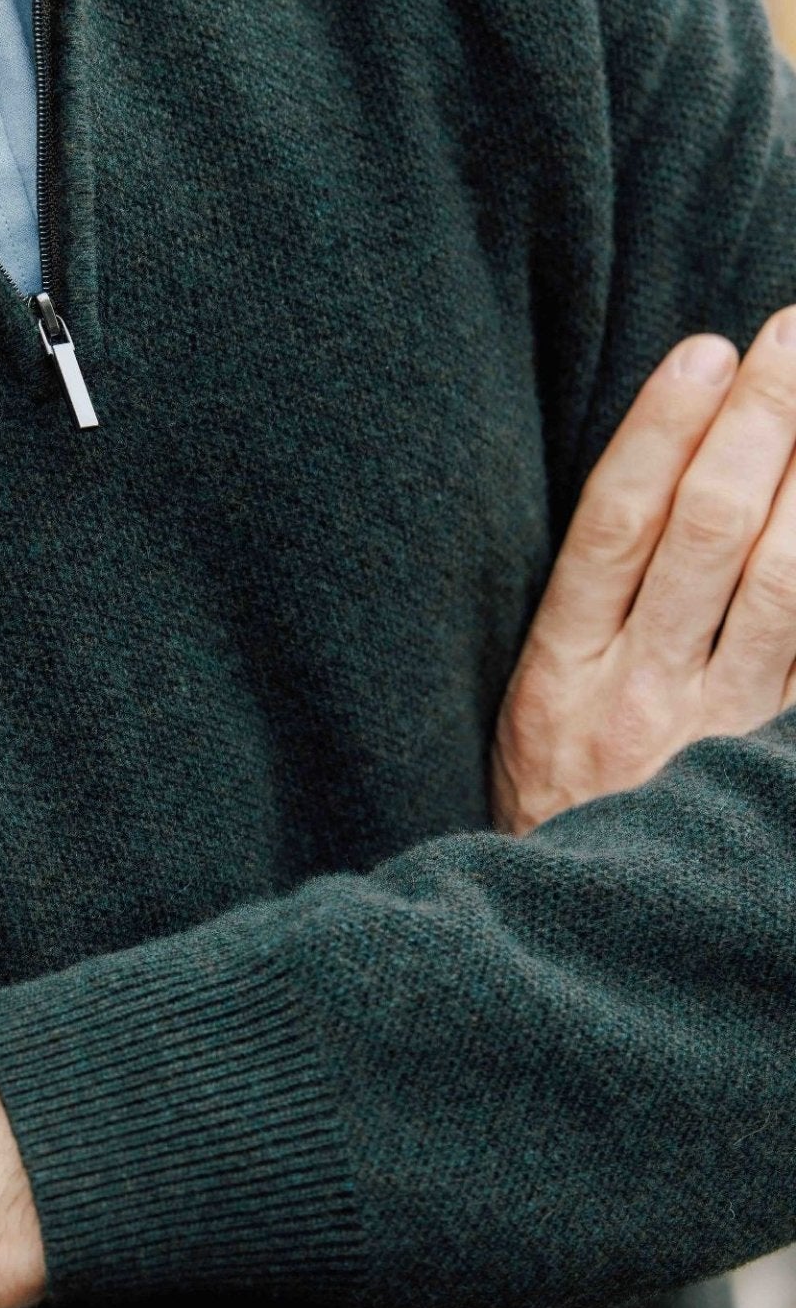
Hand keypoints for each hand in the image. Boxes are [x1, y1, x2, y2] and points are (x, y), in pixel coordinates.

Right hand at [493, 308, 795, 834]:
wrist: (586, 955)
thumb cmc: (561, 814)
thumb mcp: (536, 715)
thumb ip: (590, 615)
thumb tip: (665, 491)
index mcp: (558, 680)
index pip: (613, 528)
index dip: (660, 433)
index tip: (705, 352)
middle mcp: (642, 702)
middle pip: (710, 534)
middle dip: (763, 421)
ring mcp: (721, 737)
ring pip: (785, 584)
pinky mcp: (774, 769)